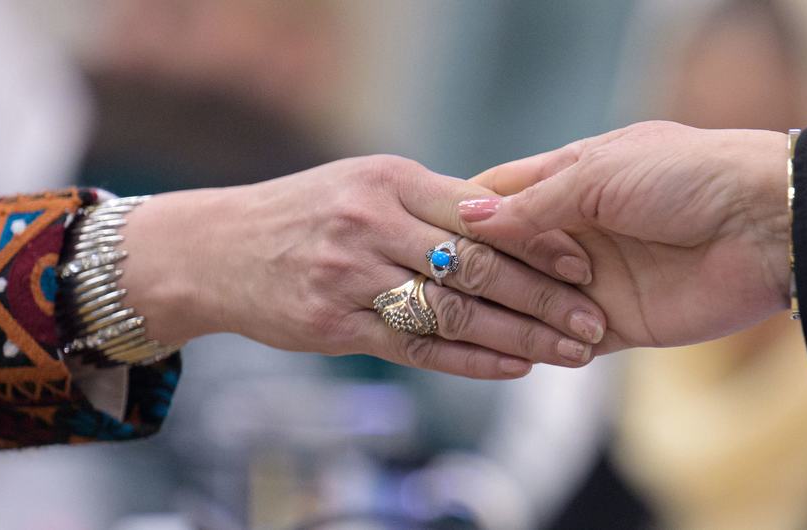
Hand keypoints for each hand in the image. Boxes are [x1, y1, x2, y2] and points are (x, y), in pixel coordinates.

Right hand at [117, 155, 607, 378]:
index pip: (482, 213)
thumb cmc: (305, 213)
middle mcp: (370, 224)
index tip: (586, 264)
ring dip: (518, 337)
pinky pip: (416, 348)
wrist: (216, 250)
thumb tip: (511, 217)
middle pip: (476, 266)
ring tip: (566, 353)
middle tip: (591, 320)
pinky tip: (512, 369)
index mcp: (388, 180)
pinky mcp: (334, 325)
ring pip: (452, 312)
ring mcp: (349, 276)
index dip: (540, 241)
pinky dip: (470, 361)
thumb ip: (430, 200)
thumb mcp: (363, 182)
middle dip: (543, 297)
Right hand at [461, 122, 789, 352]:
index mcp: (574, 175)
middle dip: (480, 268)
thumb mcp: (599, 174)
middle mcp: (579, 228)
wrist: (769, 226)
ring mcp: (597, 278)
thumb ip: (533, 204)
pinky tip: (510, 349)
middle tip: (443, 284)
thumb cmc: (690, 176)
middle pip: (508, 252)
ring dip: (507, 309)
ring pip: (529, 298)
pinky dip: (541, 345)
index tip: (426, 230)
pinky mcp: (621, 323)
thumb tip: (467, 216)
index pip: (502, 194)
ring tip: (471, 319)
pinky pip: (565, 339)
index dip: (465, 212)